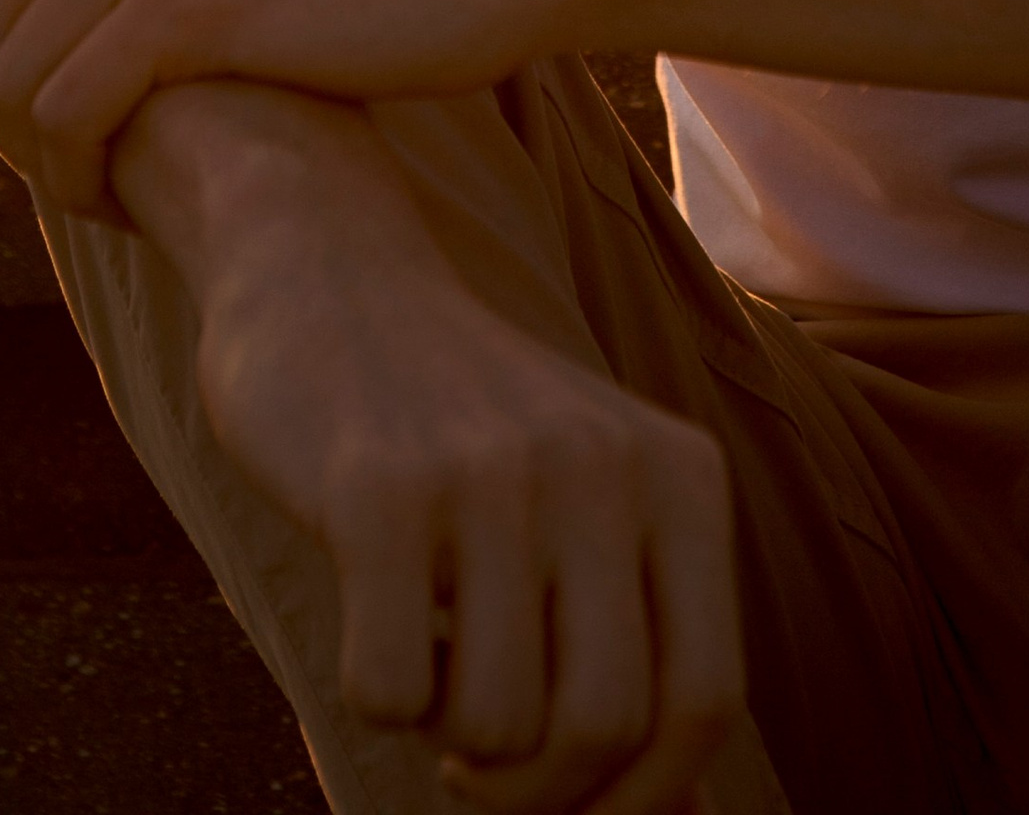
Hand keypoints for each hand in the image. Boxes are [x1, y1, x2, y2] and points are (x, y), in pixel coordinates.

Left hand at [0, 0, 573, 211]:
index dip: (10, 53)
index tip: (76, 100)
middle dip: (13, 118)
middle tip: (86, 164)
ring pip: (14, 82)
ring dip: (43, 159)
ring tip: (106, 186)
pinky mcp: (184, 3)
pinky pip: (69, 115)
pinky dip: (82, 176)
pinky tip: (132, 202)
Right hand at [190, 169, 740, 812]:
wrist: (325, 268)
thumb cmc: (464, 430)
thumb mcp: (587, 500)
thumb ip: (640, 635)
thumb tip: (682, 812)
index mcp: (679, 476)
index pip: (703, 702)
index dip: (640, 795)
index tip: (572, 805)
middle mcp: (604, 464)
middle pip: (603, 728)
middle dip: (532, 790)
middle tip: (474, 757)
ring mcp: (493, 470)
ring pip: (496, 727)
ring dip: (447, 736)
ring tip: (427, 655)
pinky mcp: (379, 488)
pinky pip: (387, 690)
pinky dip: (372, 691)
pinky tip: (368, 612)